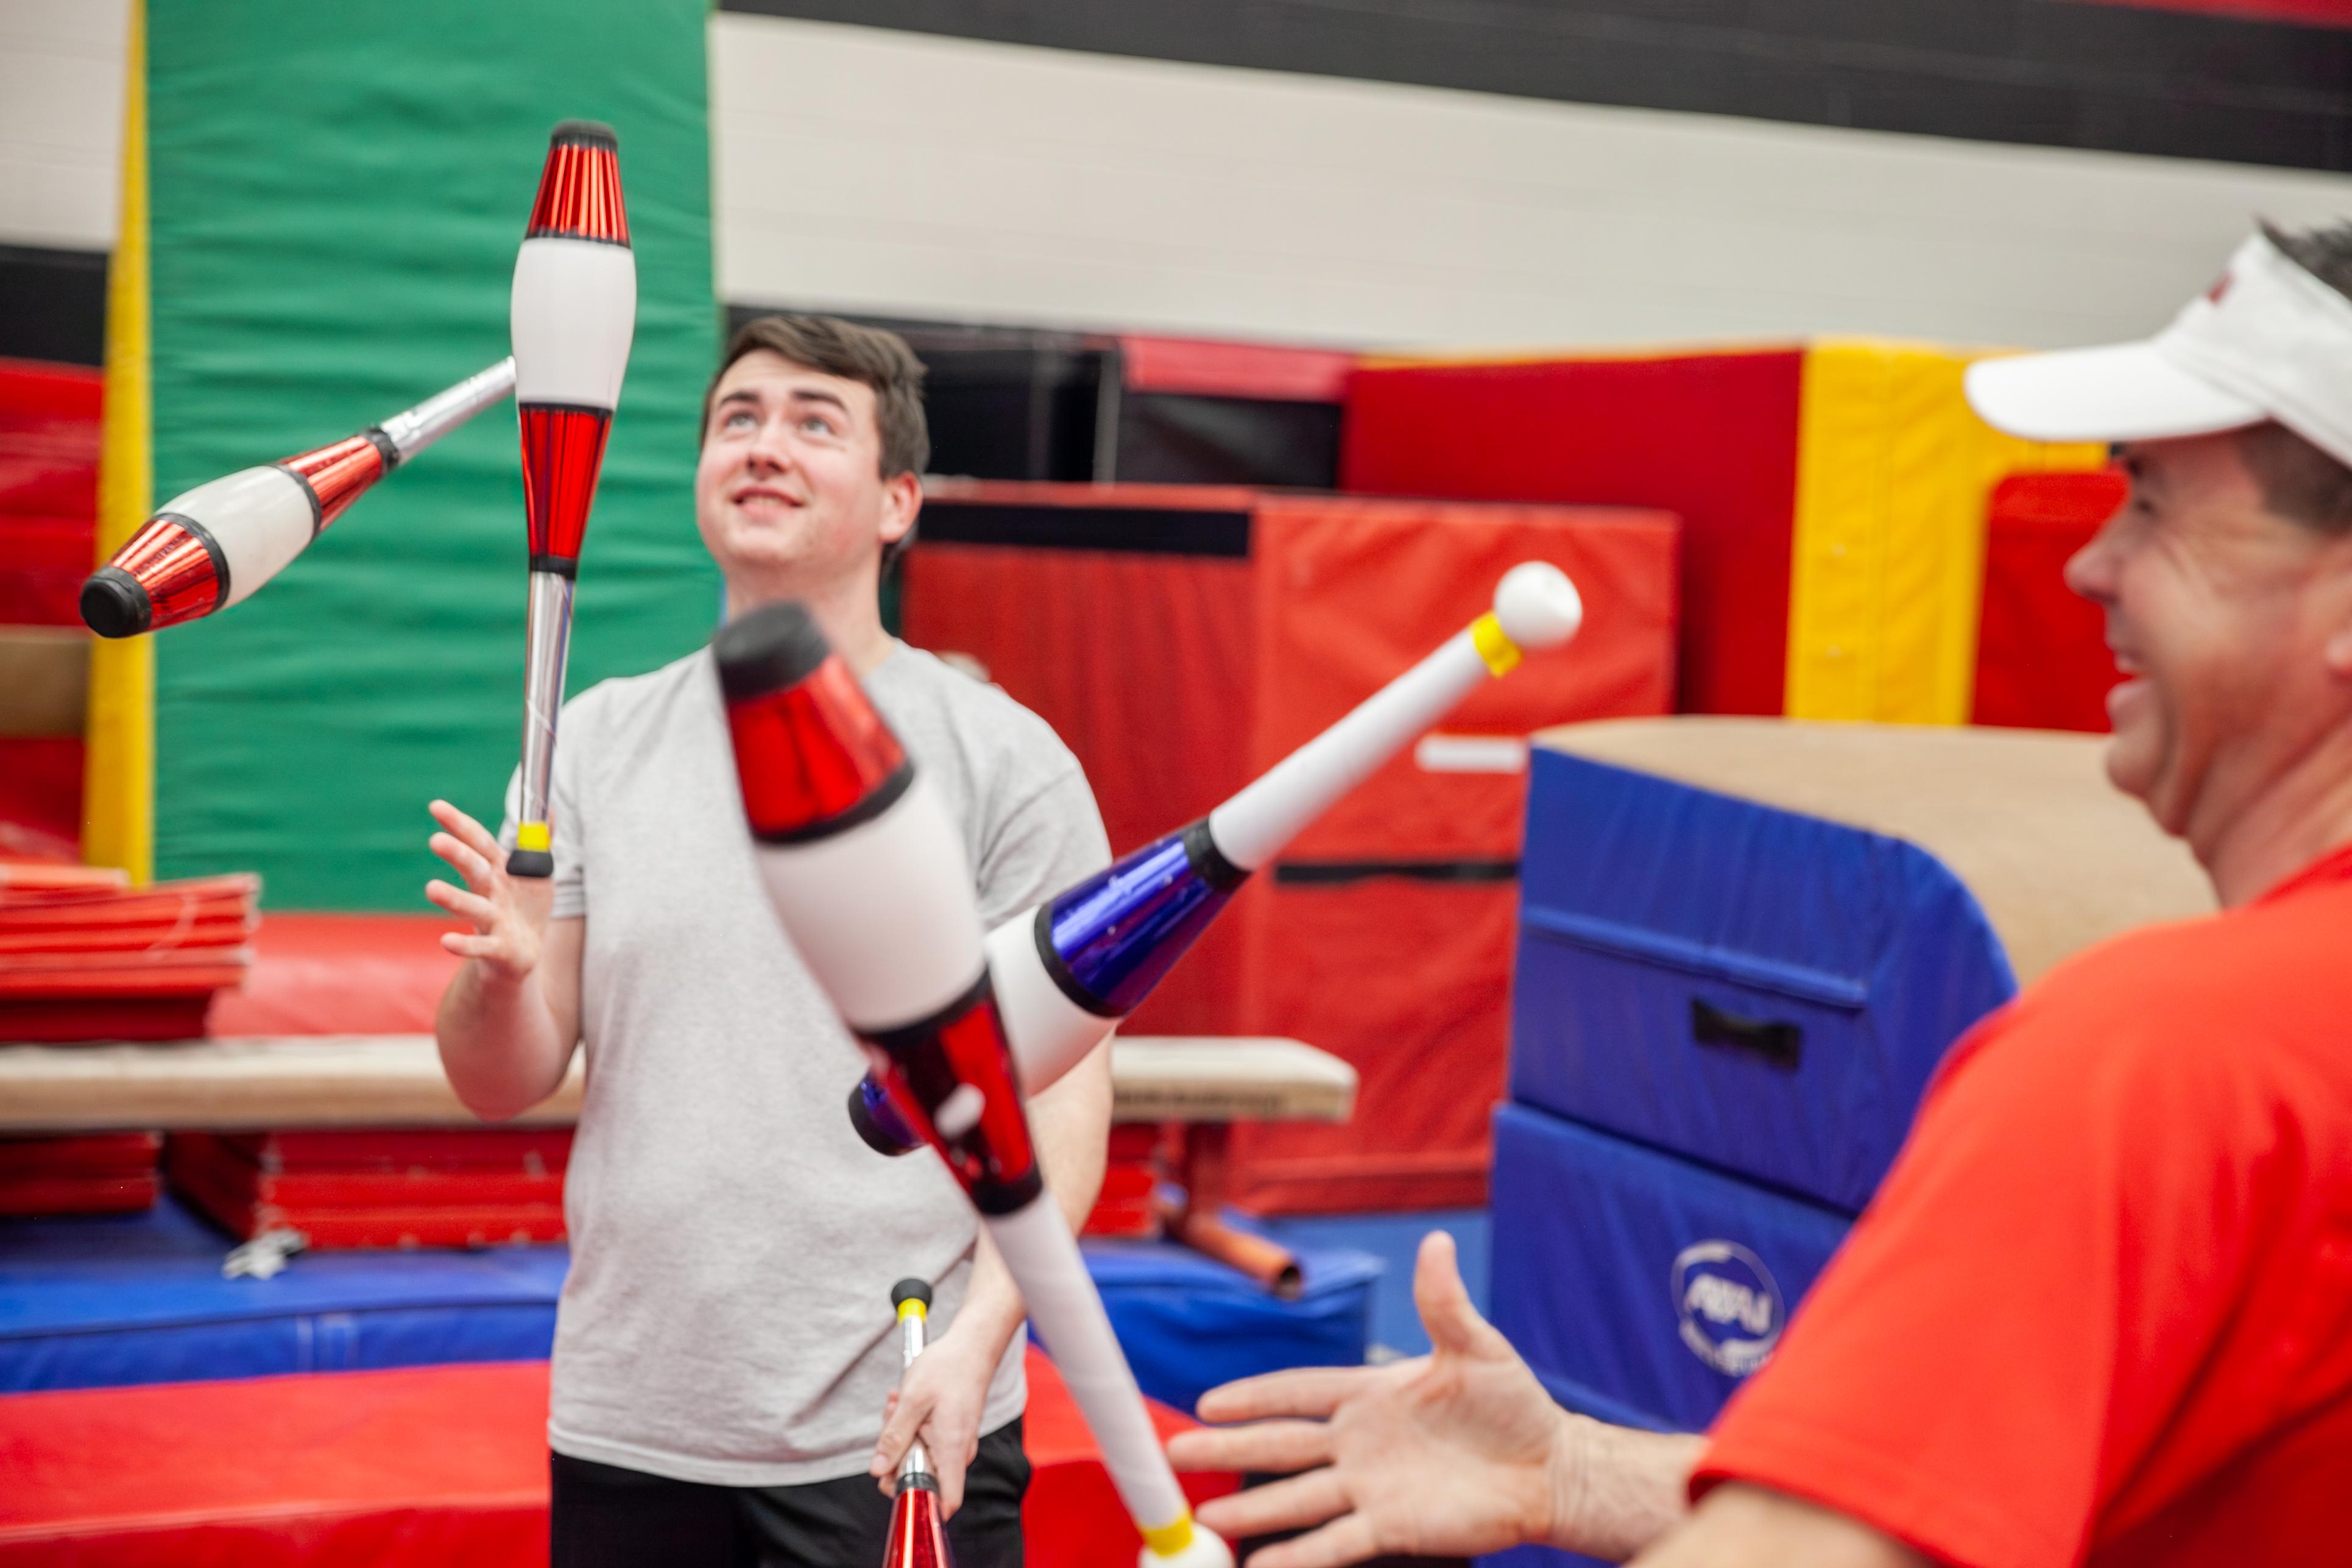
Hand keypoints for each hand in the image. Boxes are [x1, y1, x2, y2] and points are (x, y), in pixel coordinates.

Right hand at [425, 799, 552, 982]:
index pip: (478, 841)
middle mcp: (491, 892)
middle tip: (436, 841)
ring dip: (453, 899)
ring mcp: (491, 920)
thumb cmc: (525, 906)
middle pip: (474, 869)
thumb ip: (539, 841)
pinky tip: (446, 942)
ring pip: (472, 907)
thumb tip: (549, 809)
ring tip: (431, 889)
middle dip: (458, 855)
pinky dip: (465, 945)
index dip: (460, 824)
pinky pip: (480, 946)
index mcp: (499, 870)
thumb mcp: (537, 872)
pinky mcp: (497, 948)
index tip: (436, 806)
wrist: (521, 955)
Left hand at [870, 1319, 999, 1517]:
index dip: (922, 1505)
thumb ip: (895, 1437)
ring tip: (896, 1404)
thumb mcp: (912, 1399)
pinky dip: (912, 1426)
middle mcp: (958, 1452)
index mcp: (952, 1448)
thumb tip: (878, 1470)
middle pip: (923, 1477)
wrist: (972, 1345)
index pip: (946, 1501)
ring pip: (921, 1456)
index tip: (895, 1488)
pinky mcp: (952, 1434)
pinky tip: (904, 1403)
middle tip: (889, 1420)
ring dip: (902, 1435)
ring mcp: (956, 1443)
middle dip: (897, 1455)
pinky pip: (927, 1442)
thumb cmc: (947, 1367)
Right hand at [1165, 1233, 1577, 1567]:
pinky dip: (1298, 1555)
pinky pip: (1335, 1543)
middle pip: (1279, 1445)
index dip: (1254, 1395)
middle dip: (1226, 1449)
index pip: (1298, 1391)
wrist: (1548, 1469)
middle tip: (1173, 1454)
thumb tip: (1435, 1242)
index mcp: (1370, 1394)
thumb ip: (1444, 1302)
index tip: (1208, 1402)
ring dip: (1250, 1509)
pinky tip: (1259, 1564)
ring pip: (1297, 1498)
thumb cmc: (1512, 1404)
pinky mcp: (1391, 1527)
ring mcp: (1370, 1487)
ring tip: (1202, 1519)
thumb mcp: (1476, 1347)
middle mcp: (1359, 1442)